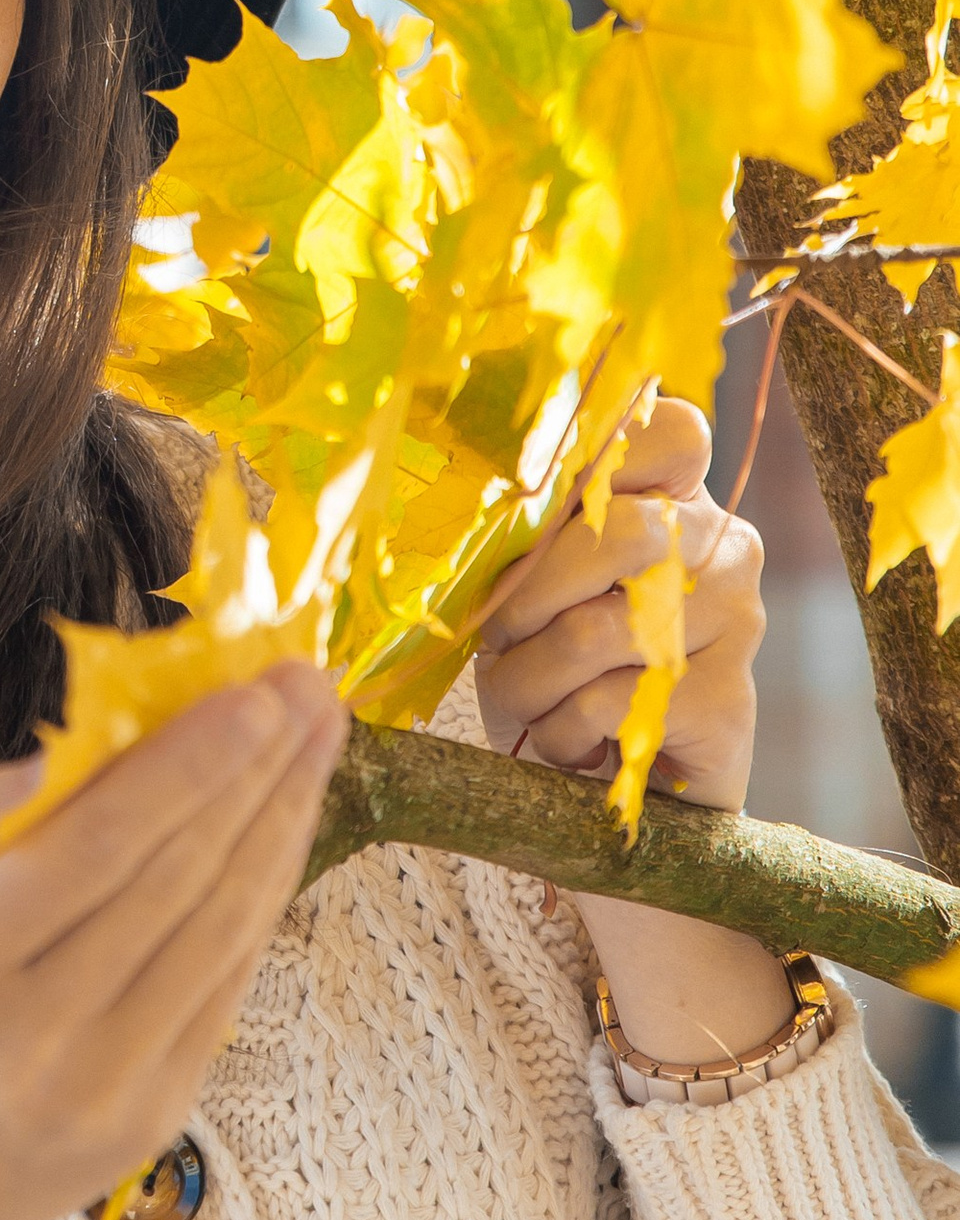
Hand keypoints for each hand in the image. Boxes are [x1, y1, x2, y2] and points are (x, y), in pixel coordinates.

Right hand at [0, 666, 346, 1219]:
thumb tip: (87, 733)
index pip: (89, 854)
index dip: (183, 768)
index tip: (251, 693)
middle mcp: (31, 1041)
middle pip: (171, 884)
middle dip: (253, 772)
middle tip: (307, 680)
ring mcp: (104, 1090)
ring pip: (218, 932)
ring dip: (280, 823)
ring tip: (320, 734)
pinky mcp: (156, 1119)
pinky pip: (225, 985)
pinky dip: (262, 897)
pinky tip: (283, 827)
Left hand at [473, 393, 763, 809]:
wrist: (624, 791)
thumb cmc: (560, 666)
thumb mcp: (531, 586)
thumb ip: (530, 533)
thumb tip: (484, 498)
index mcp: (677, 494)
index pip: (666, 428)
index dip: (594, 458)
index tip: (534, 515)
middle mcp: (722, 544)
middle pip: (613, 532)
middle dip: (525, 599)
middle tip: (501, 640)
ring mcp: (737, 621)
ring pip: (596, 630)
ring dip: (527, 680)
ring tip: (524, 699)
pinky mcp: (729, 702)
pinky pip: (610, 702)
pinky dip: (561, 730)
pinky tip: (569, 742)